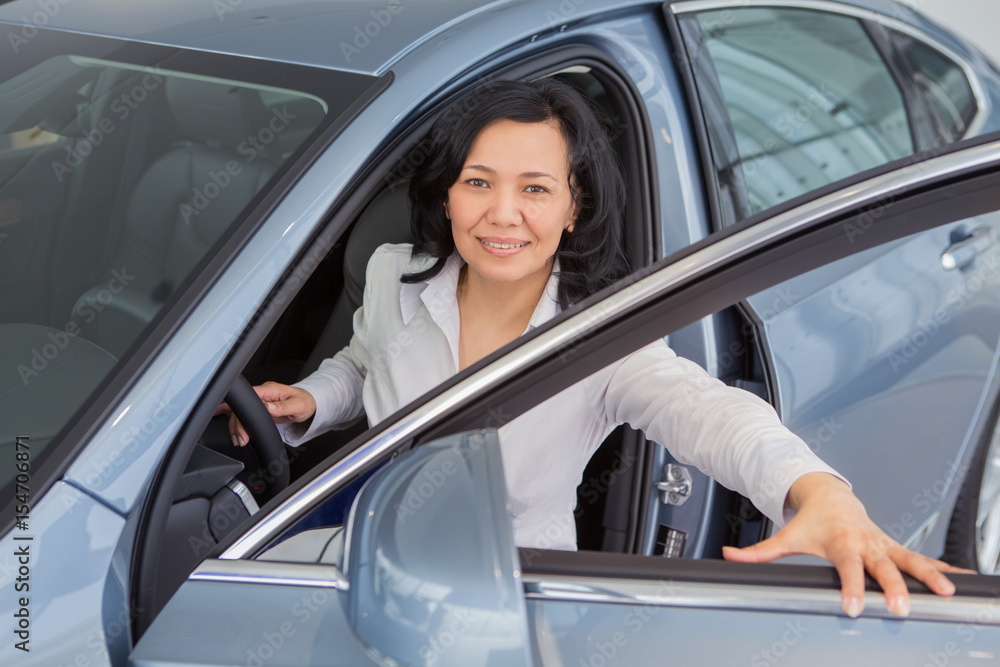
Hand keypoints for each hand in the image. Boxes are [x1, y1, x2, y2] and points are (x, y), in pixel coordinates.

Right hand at [215, 381, 316, 446]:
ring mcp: (258, 401)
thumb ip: (283, 407)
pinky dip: (230, 414)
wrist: (308, 403)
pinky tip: (219, 415)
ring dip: (236, 426)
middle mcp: (261, 394)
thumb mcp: (298, 405)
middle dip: (238, 424)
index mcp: (269, 390)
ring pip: (239, 412)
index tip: (242, 428)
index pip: (250, 398)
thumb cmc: (304, 402)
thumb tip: (269, 408)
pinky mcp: (258, 408)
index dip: (243, 412)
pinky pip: (242, 411)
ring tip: (238, 440)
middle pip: (241, 407)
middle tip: (241, 440)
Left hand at [722, 472, 964, 617]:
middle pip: (883, 567)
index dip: (850, 587)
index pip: (846, 568)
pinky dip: (943, 568)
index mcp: (841, 543)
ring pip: (911, 560)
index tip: (852, 606)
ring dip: (930, 575)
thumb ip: (760, 552)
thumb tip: (729, 556)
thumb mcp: (786, 537)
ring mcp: (885, 545)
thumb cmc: (812, 522)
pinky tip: (961, 582)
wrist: (833, 499)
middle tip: (901, 608)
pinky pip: (923, 558)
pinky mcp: (897, 548)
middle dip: (893, 587)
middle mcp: (867, 544)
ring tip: (947, 592)